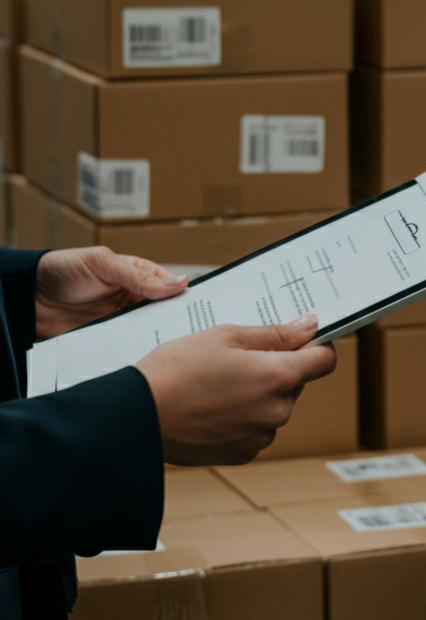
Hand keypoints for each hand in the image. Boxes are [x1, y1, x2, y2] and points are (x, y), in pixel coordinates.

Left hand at [36, 247, 187, 339]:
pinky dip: (137, 350)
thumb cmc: (64, 271)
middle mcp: (136, 300)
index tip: (202, 309)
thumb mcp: (103, 264)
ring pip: (152, 332)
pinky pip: (130, 346)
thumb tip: (180, 282)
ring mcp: (124, 322)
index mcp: (141, 277)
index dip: (188, 297)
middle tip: (190, 332)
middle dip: (177, 321)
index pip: (173, 288)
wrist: (29, 299)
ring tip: (169, 347)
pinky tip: (144, 355)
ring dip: (158, 338)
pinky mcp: (111, 340)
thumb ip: (139, 275)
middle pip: (167, 314)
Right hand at [136, 313, 336, 465]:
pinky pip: (257, 429)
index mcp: (279, 376)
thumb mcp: (226, 336)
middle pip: (296, 383)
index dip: (317, 346)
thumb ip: (275, 333)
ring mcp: (262, 436)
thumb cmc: (175, 371)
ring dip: (259, 395)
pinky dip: (244, 418)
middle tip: (236, 361)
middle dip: (276, 369)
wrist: (136, 416)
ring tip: (218, 386)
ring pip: (275, 406)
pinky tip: (214, 408)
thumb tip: (310, 327)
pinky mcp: (244, 454)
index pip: (325, 361)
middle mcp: (278, 410)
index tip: (302, 341)